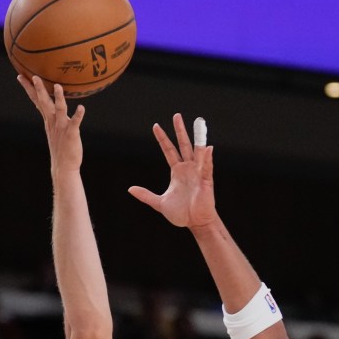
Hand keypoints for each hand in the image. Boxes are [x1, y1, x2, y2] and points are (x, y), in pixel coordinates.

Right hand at [17, 75, 84, 173]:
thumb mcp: (52, 129)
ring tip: (58, 86)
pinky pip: (75, 123)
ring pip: (59, 110)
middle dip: (39, 89)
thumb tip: (44, 106)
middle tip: (34, 76)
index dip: (29, 88)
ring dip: (58, 98)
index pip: (36, 101)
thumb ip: (50, 116)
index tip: (21, 76)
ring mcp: (62, 127)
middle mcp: (53, 121)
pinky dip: (78, 116)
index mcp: (48, 119)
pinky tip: (81, 108)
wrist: (64, 166)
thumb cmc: (60, 147)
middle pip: (44, 102)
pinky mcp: (71, 134)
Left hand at [128, 113, 217, 229]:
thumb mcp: (159, 203)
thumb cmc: (181, 214)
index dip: (162, 139)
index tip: (156, 126)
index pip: (169, 150)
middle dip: (180, 130)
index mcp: (177, 171)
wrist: (195, 223)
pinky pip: (207, 167)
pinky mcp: (206, 181)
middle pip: (183, 145)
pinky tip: (208, 147)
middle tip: (176, 115)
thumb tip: (130, 189)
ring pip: (197, 151)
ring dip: (198, 138)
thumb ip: (145, 195)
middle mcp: (188, 168)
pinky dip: (207, 158)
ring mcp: (198, 173)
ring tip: (198, 123)